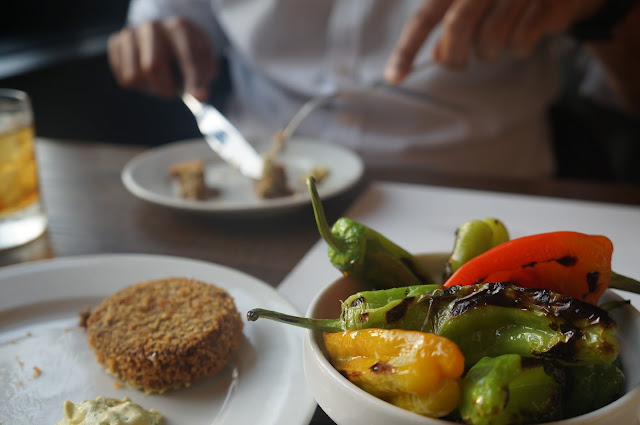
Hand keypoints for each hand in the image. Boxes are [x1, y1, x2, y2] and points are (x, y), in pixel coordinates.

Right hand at [107, 17, 217, 100]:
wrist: (166, 37)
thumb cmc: (187, 51)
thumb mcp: (203, 61)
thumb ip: (204, 78)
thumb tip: (200, 96)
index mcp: (179, 27)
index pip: (186, 55)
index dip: (193, 79)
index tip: (198, 97)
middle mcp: (152, 27)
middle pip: (152, 66)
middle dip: (165, 88)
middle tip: (174, 93)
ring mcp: (131, 33)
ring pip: (134, 75)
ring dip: (151, 88)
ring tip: (162, 82)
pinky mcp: (116, 43)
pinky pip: (123, 78)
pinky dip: (138, 86)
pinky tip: (148, 78)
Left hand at [385, 0, 604, 82]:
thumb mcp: (470, 6)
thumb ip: (450, 27)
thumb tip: (437, 56)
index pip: (423, 17)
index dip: (406, 49)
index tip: (394, 78)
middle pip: (458, 25)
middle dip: (455, 56)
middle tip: (460, 63)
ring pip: (491, 38)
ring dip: (489, 54)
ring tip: (495, 47)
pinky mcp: (547, 2)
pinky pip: (521, 40)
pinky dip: (518, 50)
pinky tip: (522, 41)